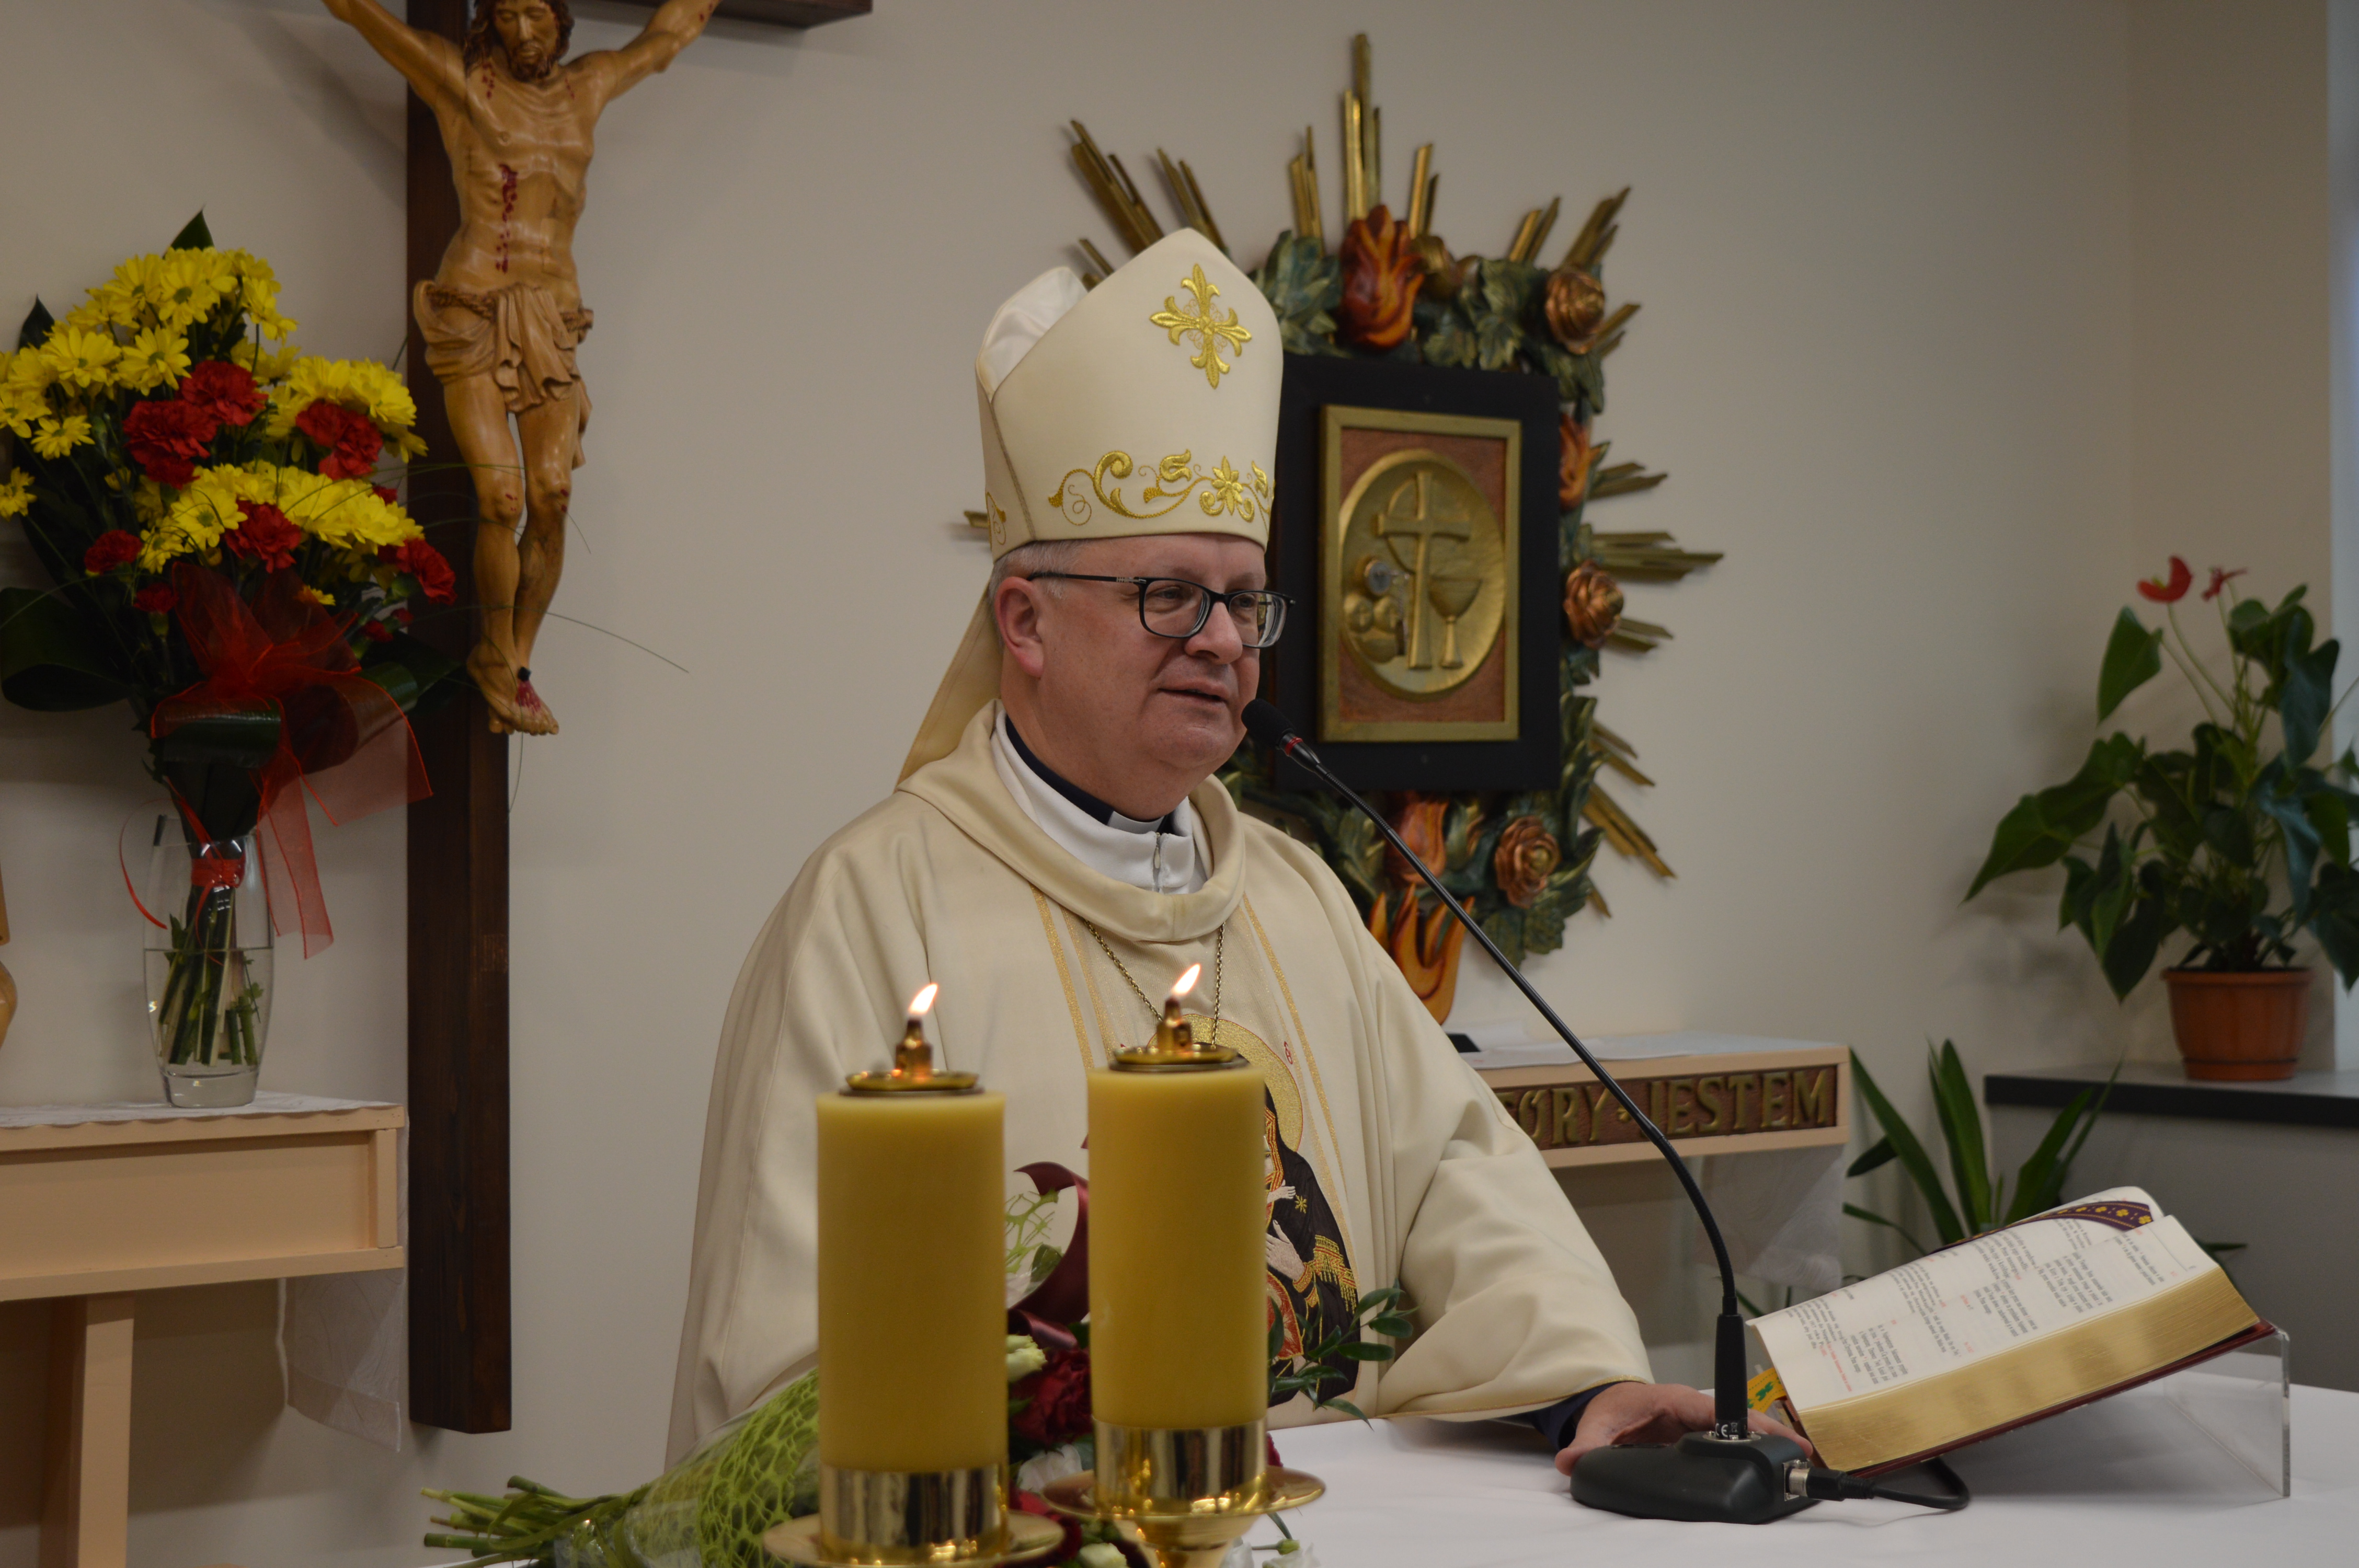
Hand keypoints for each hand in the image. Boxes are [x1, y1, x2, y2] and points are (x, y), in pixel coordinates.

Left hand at [1551, 1381, 1811, 1474]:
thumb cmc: (1610, 1407)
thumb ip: (1586, 1445)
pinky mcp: (1703, 1433)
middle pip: (1739, 1418)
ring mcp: (1701, 1420)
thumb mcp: (1597, 1425)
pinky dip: (1756, 1447)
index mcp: (1674, 1400)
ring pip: (1741, 1428)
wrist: (1609, 1401)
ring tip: (1799, 1460)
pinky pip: (1733, 1438)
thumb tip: (1571, 1461)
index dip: (1745, 1420)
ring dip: (1768, 1441)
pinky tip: (1774, 1464)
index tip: (1771, 1433)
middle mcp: (1693, 1408)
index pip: (1715, 1408)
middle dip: (1770, 1433)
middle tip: (1801, 1453)